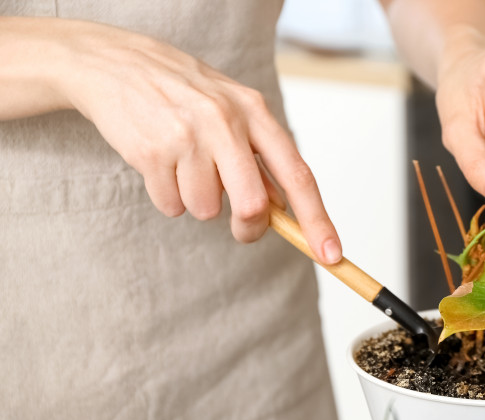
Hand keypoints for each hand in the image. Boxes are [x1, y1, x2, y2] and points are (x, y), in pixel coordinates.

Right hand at [53, 20, 340, 260]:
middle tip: (239, 225)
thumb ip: (262, 157)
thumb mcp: (235, 111)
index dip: (317, 220)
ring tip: (184, 166)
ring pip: (206, 211)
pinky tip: (162, 165)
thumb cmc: (188, 94)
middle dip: (249, 227)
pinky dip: (168, 197)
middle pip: (253, 205)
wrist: (120, 64)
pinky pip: (171, 206)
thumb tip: (284, 211)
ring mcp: (187, 137)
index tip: (331, 256)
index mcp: (256, 113)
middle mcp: (226, 122)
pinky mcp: (152, 152)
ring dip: (197, 202)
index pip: (297, 176)